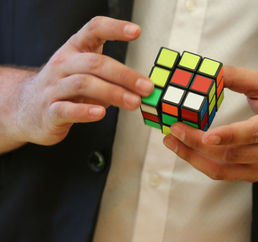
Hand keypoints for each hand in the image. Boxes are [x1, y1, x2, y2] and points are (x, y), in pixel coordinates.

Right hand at [10, 16, 152, 145]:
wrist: (27, 108)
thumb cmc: (65, 89)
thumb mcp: (88, 75)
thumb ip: (113, 78)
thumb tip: (144, 88)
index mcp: (75, 50)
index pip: (94, 30)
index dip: (114, 28)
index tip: (135, 31)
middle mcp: (63, 64)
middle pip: (95, 63)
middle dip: (124, 75)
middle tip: (146, 87)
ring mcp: (54, 87)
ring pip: (83, 84)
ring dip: (113, 93)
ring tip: (133, 102)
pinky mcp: (49, 111)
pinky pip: (66, 109)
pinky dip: (85, 111)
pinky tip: (100, 113)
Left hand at [163, 66, 257, 181]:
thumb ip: (240, 78)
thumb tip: (210, 71)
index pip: (254, 133)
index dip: (229, 135)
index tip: (206, 135)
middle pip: (231, 153)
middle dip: (197, 144)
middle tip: (173, 129)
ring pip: (223, 169)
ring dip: (193, 158)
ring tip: (172, 141)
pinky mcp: (257, 175)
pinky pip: (225, 174)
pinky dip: (203, 163)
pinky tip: (187, 150)